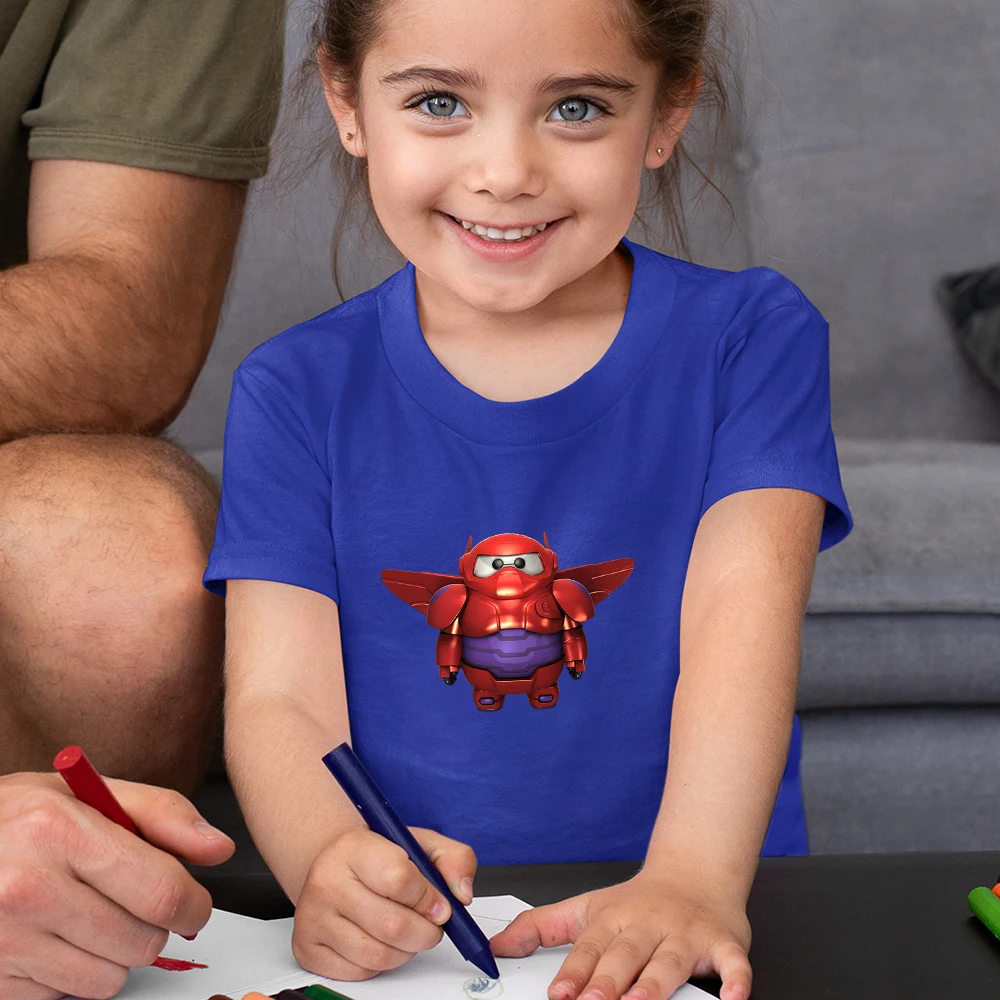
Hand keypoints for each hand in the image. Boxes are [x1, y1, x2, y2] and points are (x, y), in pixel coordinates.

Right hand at [0, 771, 234, 999]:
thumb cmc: (14, 818)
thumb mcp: (85, 792)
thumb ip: (161, 813)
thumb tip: (219, 849)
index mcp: (59, 830)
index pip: (163, 892)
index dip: (194, 904)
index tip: (194, 903)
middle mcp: (27, 887)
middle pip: (142, 941)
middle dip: (153, 926)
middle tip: (131, 902)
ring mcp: (4, 941)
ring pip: (108, 980)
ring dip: (112, 955)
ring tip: (86, 916)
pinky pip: (65, 998)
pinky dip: (70, 975)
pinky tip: (51, 938)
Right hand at [292, 827, 476, 980]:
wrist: (333, 863)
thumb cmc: (378, 856)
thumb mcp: (420, 842)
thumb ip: (454, 859)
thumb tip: (462, 894)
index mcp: (354, 848)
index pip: (399, 879)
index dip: (429, 899)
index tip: (440, 905)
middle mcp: (326, 881)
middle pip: (392, 925)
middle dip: (426, 933)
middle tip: (433, 926)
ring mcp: (313, 917)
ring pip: (378, 955)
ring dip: (407, 951)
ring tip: (409, 933)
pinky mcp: (307, 948)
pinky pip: (359, 972)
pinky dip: (382, 964)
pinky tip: (383, 941)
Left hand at [489, 868, 751, 999]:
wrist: (695, 874)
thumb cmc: (636, 902)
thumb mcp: (585, 908)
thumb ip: (540, 927)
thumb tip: (497, 948)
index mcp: (613, 919)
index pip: (589, 947)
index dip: (574, 972)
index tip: (559, 993)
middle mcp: (648, 926)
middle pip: (626, 955)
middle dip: (609, 981)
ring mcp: (686, 934)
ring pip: (670, 961)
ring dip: (655, 983)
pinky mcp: (724, 943)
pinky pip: (732, 962)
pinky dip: (735, 980)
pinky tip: (732, 997)